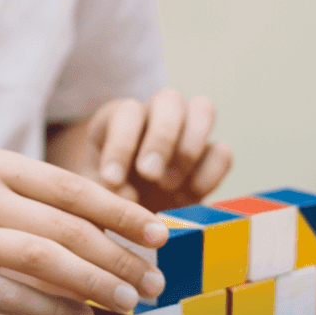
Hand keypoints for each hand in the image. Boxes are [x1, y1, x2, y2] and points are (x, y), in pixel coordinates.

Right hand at [0, 149, 168, 314]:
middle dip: (121, 258)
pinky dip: (50, 312)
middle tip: (155, 282)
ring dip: (96, 286)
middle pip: (69, 228)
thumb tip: (102, 229)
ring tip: (129, 305)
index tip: (161, 234)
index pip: (75, 188)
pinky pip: (7, 298)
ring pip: (46, 261)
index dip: (123, 213)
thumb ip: (30, 200)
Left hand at [87, 89, 231, 212]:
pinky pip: (222, 151)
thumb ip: (104, 193)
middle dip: (161, 139)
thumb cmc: (104, 196)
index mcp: (119, 117)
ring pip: (204, 109)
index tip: (112, 181)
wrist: (128, 215)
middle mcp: (156, 114)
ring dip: (189, 147)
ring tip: (169, 186)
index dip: (120, 145)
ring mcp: (187, 130)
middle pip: (170, 99)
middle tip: (149, 176)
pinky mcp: (210, 156)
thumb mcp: (93, 193)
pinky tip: (188, 196)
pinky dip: (210, 173)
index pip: (126, 112)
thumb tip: (130, 195)